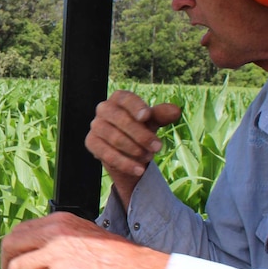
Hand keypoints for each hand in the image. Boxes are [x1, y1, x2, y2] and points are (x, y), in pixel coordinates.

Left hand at [0, 212, 168, 268]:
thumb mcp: (85, 235)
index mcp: (60, 221)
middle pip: (12, 245)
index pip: (23, 230)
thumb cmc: (119, 258)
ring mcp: (57, 254)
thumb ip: (62, 239)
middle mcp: (55, 233)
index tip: (11, 259)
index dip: (12, 248)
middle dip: (6, 264)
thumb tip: (44, 252)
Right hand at [85, 90, 180, 208]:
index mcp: (119, 99)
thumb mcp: (154, 122)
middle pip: (120, 119)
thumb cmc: (141, 130)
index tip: (147, 116)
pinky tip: (139, 170)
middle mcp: (104, 109)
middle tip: (158, 147)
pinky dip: (124, 163)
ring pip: (113, 137)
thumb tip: (176, 110)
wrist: (128, 152)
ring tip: (149, 157)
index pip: (125, 98)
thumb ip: (162, 115)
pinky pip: (106, 153)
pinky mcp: (91, 142)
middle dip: (141, 134)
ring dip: (134, 149)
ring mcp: (95, 126)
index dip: (135, 106)